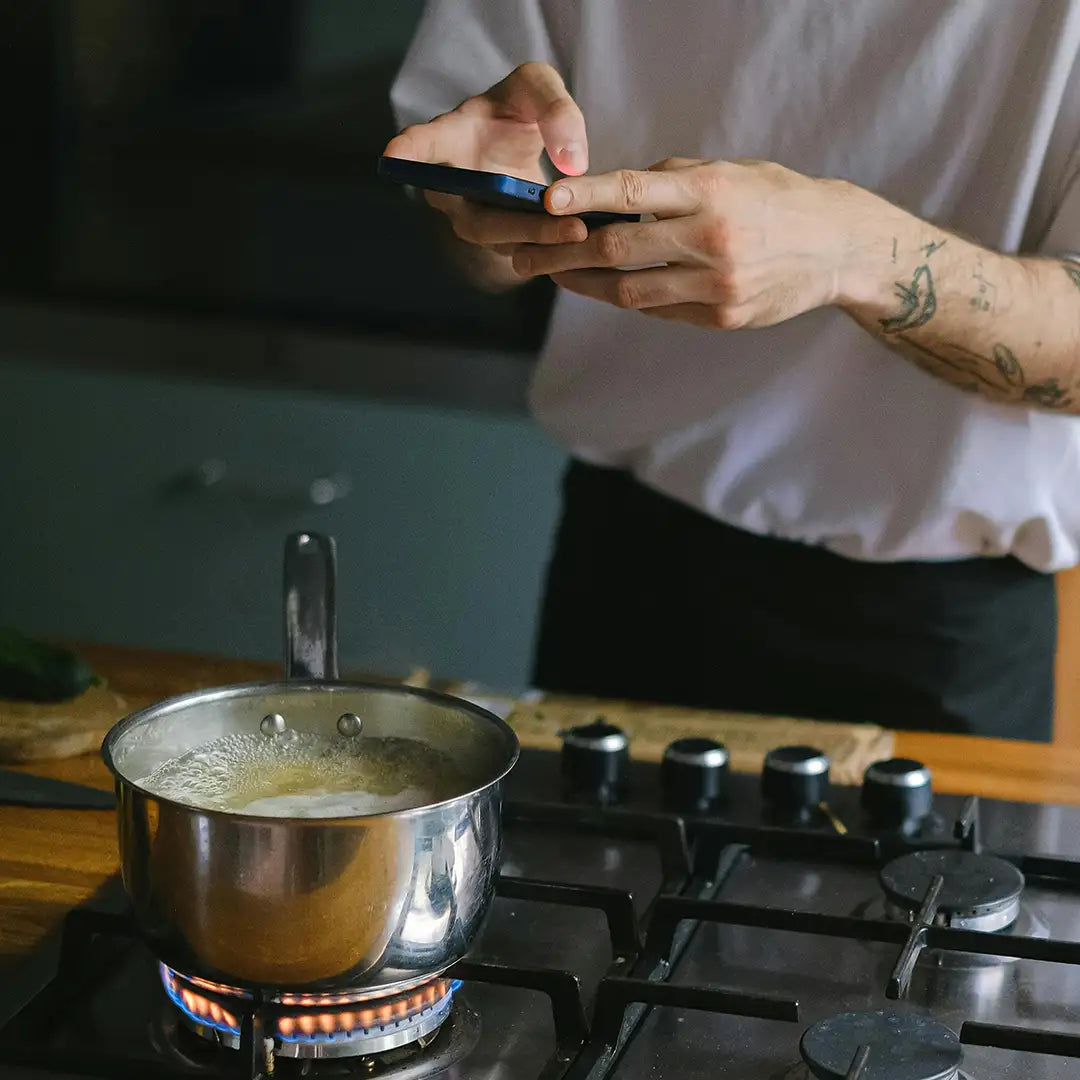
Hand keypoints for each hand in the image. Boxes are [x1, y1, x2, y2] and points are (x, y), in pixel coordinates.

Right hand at [384, 62, 589, 250]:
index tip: (392, 158)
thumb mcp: (538, 87)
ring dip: (541, 241)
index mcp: (449, 139)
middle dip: (522, 225)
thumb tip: (574, 164)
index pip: (422, 146)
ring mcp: (472, 219)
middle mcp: (451, 187)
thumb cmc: (517, 108)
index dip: (408, 152)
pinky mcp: (498, 240)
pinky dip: (552, 249)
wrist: (520, 141)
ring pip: (501, 241)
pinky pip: (521, 252)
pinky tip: (584, 241)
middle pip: (477, 218)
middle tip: (567, 224)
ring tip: (581, 232)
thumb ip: (557, 110)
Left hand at [511, 158, 884, 328]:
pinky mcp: (723, 318)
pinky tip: (613, 289)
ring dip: (588, 284)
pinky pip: (660, 310)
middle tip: (526, 256)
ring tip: (559, 276)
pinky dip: (633, 298)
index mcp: (712, 190)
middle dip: (564, 254)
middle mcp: (712, 238)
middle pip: (618, 249)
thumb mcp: (730, 173)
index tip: (544, 202)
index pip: (633, 190)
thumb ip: (672, 182)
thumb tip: (610, 195)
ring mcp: (718, 284)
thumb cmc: (775, 200)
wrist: (837, 247)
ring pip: (631, 290)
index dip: (583, 198)